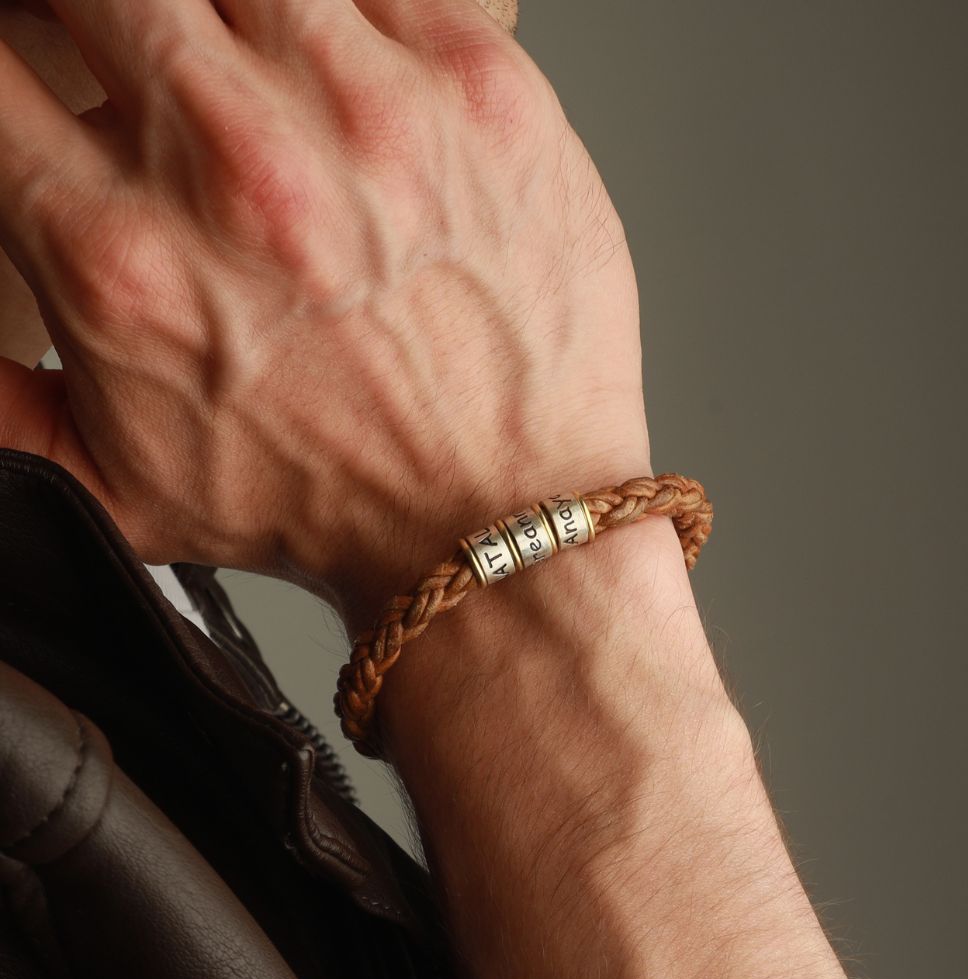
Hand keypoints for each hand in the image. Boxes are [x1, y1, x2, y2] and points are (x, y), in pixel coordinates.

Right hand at [0, 0, 649, 622]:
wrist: (494, 515)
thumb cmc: (339, 504)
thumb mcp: (120, 487)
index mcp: (124, 253)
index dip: (11, 55)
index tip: (38, 71)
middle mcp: (239, 165)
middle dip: (99, 12)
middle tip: (132, 53)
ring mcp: (369, 111)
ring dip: (221, 14)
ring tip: (244, 72)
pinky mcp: (481, 91)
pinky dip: (346, 15)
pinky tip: (340, 75)